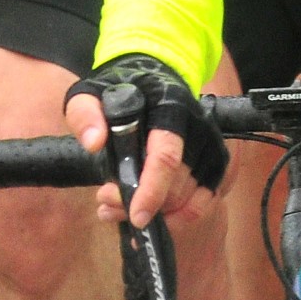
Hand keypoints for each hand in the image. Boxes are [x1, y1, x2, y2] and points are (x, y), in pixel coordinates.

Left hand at [67, 54, 225, 228]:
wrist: (154, 79)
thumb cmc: (122, 89)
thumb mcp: (91, 93)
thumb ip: (85, 114)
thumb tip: (94, 143)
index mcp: (170, 109)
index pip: (166, 156)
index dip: (152, 190)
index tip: (136, 216)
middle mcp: (199, 129)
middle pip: (177, 185)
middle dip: (141, 204)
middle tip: (105, 202)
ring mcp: (211, 148)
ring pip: (189, 198)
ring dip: (156, 214)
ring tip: (116, 209)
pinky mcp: (215, 163)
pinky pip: (205, 201)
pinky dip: (181, 218)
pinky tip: (155, 220)